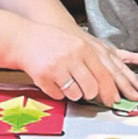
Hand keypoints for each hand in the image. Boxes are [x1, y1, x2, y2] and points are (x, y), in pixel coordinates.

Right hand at [9, 22, 137, 106]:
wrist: (24, 39)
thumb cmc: (51, 42)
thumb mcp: (76, 44)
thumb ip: (91, 60)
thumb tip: (107, 83)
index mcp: (83, 48)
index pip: (104, 74)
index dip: (110, 91)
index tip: (113, 99)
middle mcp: (72, 57)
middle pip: (92, 88)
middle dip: (91, 94)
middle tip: (86, 91)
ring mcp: (57, 67)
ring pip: (76, 94)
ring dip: (73, 93)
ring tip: (66, 81)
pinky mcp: (44, 76)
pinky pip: (58, 95)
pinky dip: (58, 92)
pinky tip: (54, 81)